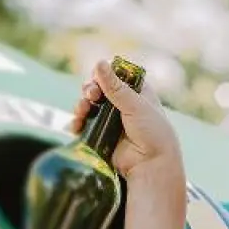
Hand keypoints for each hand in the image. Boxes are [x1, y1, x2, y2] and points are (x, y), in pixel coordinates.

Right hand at [70, 59, 181, 182]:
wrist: (152, 166)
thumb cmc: (152, 133)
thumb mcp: (136, 106)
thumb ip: (115, 87)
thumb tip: (99, 62)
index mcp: (137, 92)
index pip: (115, 75)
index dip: (103, 74)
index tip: (97, 79)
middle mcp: (123, 105)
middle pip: (98, 89)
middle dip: (90, 90)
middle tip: (90, 95)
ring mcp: (111, 121)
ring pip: (89, 106)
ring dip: (82, 105)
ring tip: (82, 110)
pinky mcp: (101, 136)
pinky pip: (85, 125)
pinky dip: (78, 123)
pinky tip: (76, 125)